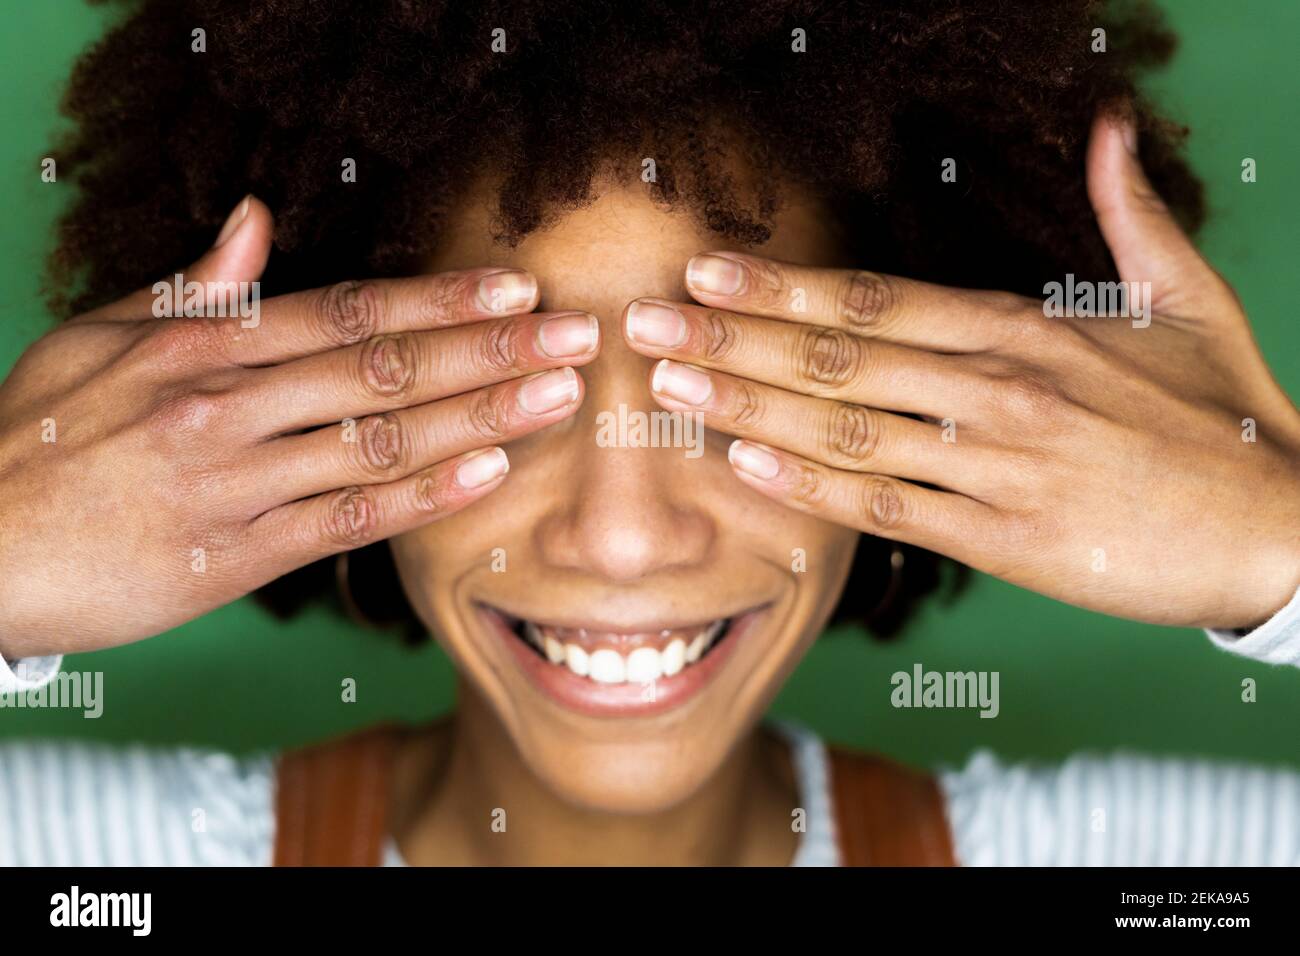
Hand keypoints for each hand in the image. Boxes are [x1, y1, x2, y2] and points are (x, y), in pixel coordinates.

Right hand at [0, 197, 597, 656]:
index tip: (514, 289)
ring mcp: (235, 486)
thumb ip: (192, 290)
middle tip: (576, 334)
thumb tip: (260, 224)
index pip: (347, 311)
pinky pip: (346, 523)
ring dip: (479, 416)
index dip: (441, 300)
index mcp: (201, 348)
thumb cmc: (37, 438)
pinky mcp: (235, 559)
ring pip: (380, 442)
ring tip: (560, 396)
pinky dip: (421, 497)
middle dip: (490, 351)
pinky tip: (487, 474)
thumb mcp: (96, 340)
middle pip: (383, 369)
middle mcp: (227, 410)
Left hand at [623, 113, 1299, 629]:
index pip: (875, 298)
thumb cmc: (1223, 415)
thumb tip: (1109, 128)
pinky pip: (888, 508)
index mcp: (1026, 327)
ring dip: (747, 405)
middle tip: (644, 321)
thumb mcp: (1189, 300)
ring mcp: (999, 465)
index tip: (705, 271)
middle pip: (839, 355)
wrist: (1280, 527)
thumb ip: (1131, 216)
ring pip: (847, 429)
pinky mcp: (1005, 538)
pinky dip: (812, 487)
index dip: (781, 286)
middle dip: (732, 335)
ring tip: (669, 385)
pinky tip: (747, 465)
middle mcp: (1001, 387)